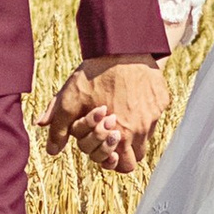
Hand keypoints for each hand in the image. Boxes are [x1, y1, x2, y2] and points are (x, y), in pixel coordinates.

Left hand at [43, 54, 167, 172]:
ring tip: (121, 111)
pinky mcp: (162, 99)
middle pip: (138, 155)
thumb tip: (51, 151)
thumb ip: (59, 128)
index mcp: (122, 137)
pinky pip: (156, 112)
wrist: (121, 46)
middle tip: (113, 133)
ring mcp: (155, 114)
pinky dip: (145, 109)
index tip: (107, 149)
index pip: (125, 167)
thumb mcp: (69, 100)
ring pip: (148, 134)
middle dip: (125, 149)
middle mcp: (143, 130)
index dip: (114, 161)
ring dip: (136, 129)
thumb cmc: (94, 74)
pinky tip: (132, 94)